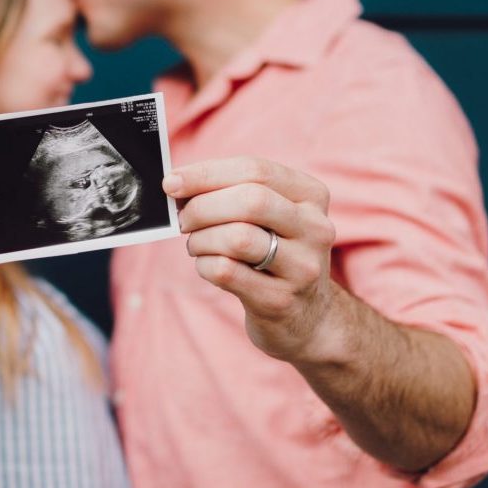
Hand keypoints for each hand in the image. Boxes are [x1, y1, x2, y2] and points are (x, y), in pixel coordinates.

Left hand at [164, 157, 337, 362]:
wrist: (307, 317)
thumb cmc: (274, 253)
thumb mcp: (269, 217)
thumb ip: (232, 193)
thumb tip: (177, 183)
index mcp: (311, 196)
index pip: (255, 170)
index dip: (206, 174)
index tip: (172, 182)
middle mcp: (315, 228)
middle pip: (250, 201)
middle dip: (202, 207)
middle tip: (182, 220)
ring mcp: (302, 267)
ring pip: (238, 238)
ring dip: (201, 239)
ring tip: (197, 245)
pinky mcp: (280, 300)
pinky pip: (227, 272)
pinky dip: (204, 265)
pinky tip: (207, 265)